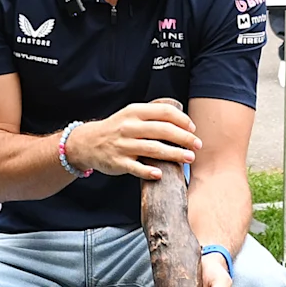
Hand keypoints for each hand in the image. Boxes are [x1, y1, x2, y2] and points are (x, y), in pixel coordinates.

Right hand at [75, 99, 200, 179]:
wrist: (88, 142)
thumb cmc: (117, 129)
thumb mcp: (131, 115)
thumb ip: (153, 116)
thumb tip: (183, 122)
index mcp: (135, 112)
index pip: (164, 112)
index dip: (182, 120)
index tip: (193, 129)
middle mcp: (129, 127)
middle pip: (163, 130)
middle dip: (184, 138)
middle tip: (197, 145)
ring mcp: (123, 145)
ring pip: (153, 149)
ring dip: (174, 154)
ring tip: (189, 158)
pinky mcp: (118, 162)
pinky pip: (136, 168)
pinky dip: (148, 171)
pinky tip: (160, 174)